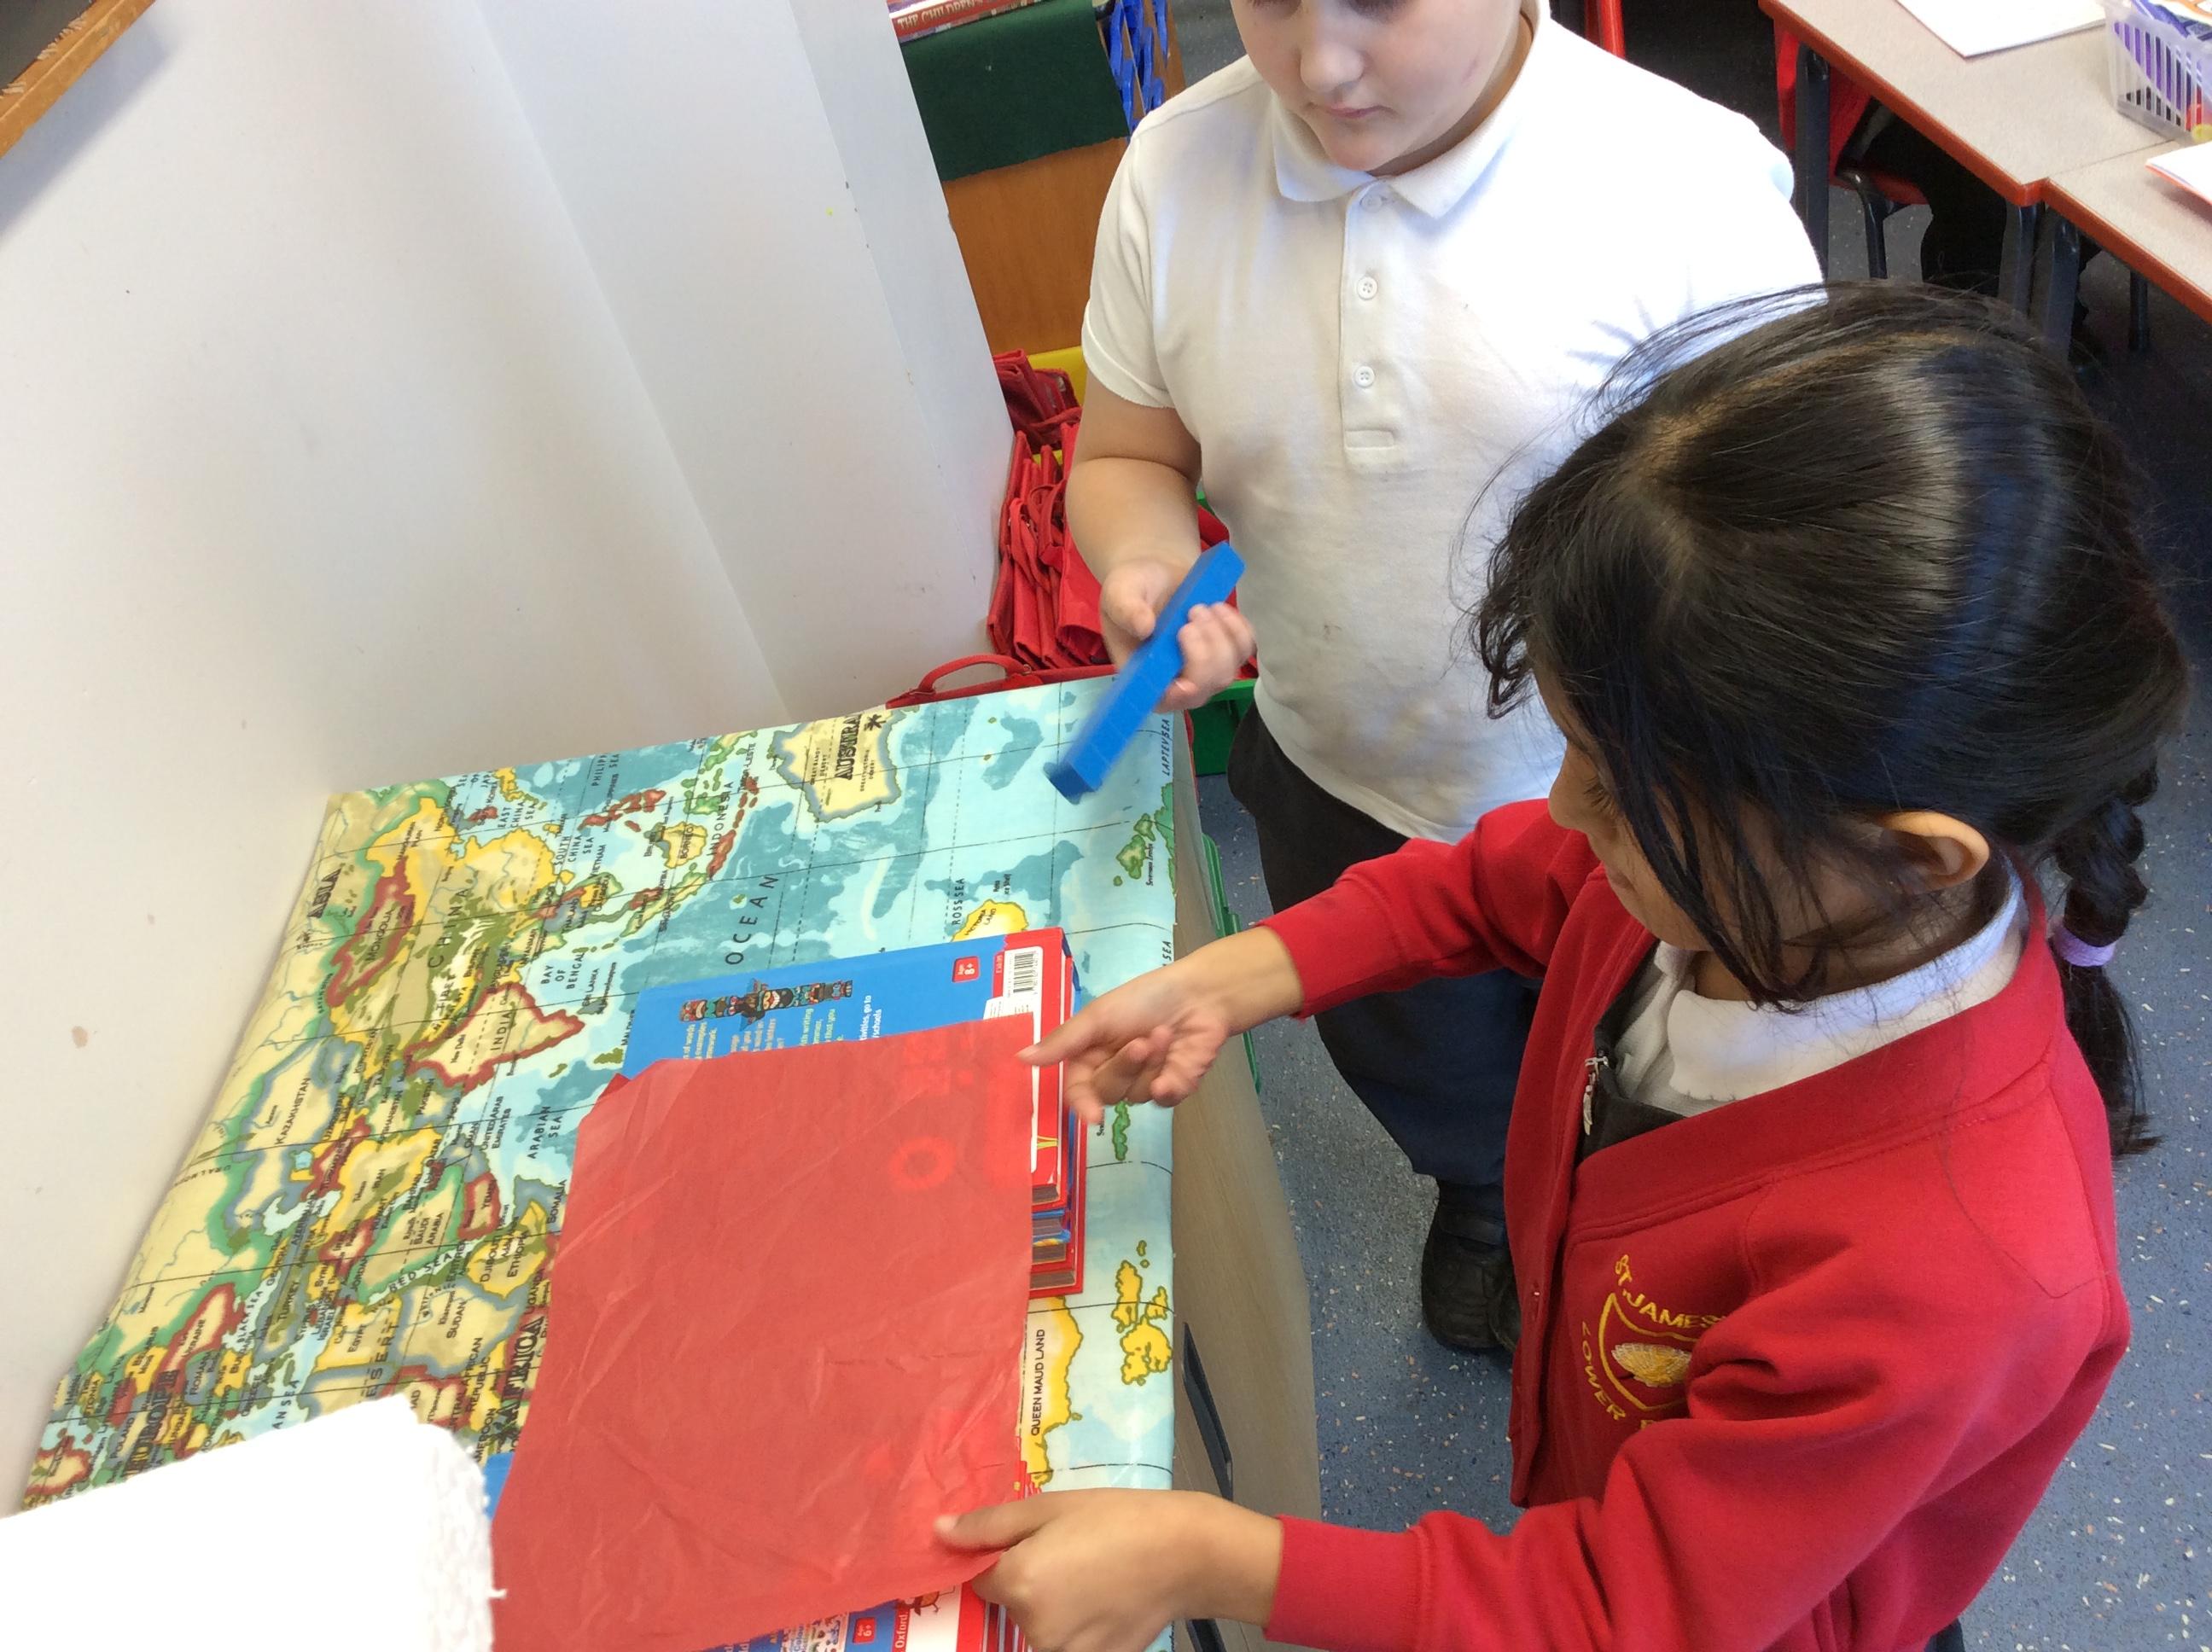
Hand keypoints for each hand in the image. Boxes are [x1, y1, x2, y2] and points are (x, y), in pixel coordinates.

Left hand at [938, 1490, 1281, 1651]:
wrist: (1185, 1553)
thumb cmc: (1116, 1519)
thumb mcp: (1048, 1508)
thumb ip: (988, 1526)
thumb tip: (937, 1534)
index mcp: (1017, 1583)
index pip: (978, 1580)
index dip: (999, 1558)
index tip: (1030, 1543)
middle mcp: (1032, 1628)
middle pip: (1009, 1606)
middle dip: (1028, 1582)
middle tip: (1070, 1553)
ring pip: (1036, 1627)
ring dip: (1053, 1605)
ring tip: (1092, 1574)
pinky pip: (1065, 1643)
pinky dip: (1077, 1625)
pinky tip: (1105, 1598)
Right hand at [1023, 930, 1302, 1124]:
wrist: (1199, 996)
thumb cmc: (1145, 999)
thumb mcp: (1098, 1015)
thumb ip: (1063, 1042)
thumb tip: (1020, 1059)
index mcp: (1091, 1056)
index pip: (1077, 1089)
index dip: (1081, 1104)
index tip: (1092, 1115)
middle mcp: (1114, 1073)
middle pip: (1108, 1093)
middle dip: (1125, 1067)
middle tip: (1142, 1041)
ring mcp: (1145, 1083)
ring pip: (1136, 1096)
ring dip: (1151, 1064)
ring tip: (1164, 1035)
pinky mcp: (1173, 1087)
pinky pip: (1164, 1101)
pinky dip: (1169, 1084)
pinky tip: (1177, 1066)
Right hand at [1098, 558, 1254, 712]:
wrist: (1157, 571)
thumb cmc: (1133, 588)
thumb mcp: (1120, 594)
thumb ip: (1127, 610)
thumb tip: (1144, 627)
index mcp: (1144, 675)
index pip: (1165, 701)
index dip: (1181, 697)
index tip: (1186, 680)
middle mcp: (1176, 679)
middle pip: (1204, 687)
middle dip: (1204, 652)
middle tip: (1193, 613)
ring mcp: (1205, 669)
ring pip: (1227, 670)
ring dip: (1220, 637)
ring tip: (1201, 607)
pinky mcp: (1226, 651)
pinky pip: (1244, 651)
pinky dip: (1238, 630)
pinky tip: (1221, 610)